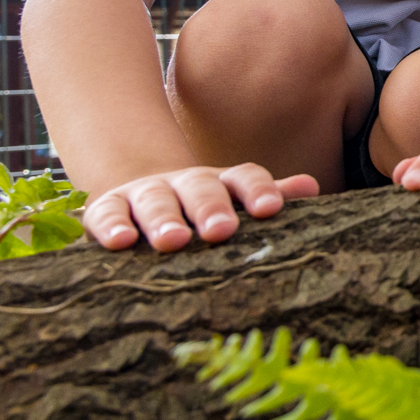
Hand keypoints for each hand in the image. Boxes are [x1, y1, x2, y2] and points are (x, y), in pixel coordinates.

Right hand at [82, 163, 318, 251]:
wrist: (139, 194)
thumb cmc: (200, 210)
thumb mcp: (233, 201)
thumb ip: (269, 195)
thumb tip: (312, 187)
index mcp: (221, 182)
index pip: (244, 177)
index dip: (258, 189)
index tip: (270, 209)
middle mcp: (184, 182)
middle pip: (200, 188)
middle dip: (211, 208)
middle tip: (220, 230)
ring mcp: (144, 192)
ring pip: (155, 200)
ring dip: (163, 219)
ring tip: (173, 240)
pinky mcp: (109, 207)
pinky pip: (108, 214)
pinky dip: (112, 225)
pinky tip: (121, 241)